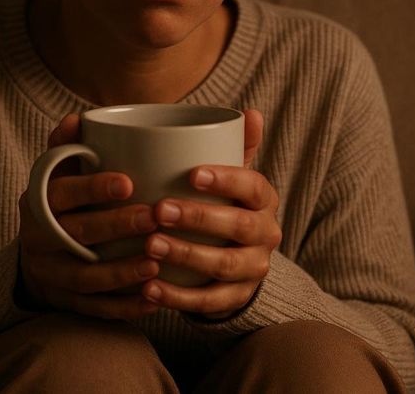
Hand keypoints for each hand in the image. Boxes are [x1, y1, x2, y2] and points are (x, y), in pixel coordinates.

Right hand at [17, 113, 160, 319]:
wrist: (36, 258)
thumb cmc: (61, 205)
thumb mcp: (57, 174)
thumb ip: (69, 147)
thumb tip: (78, 118)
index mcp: (37, 202)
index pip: (60, 193)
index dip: (91, 188)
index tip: (128, 182)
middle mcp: (38, 239)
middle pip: (76, 235)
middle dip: (116, 227)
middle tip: (155, 217)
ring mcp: (50, 274)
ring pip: (85, 277)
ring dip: (122, 272)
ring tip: (157, 263)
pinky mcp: (65, 302)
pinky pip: (95, 309)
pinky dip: (124, 307)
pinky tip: (154, 299)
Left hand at [140, 109, 279, 318]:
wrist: (236, 261)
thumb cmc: (223, 204)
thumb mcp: (230, 175)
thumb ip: (235, 146)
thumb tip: (250, 112)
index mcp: (263, 200)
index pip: (253, 187)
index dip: (227, 180)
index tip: (193, 173)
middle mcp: (266, 235)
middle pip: (239, 227)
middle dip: (198, 218)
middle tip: (159, 210)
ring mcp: (253, 270)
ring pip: (223, 266)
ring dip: (185, 256)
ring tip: (150, 246)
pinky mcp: (234, 299)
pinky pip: (209, 303)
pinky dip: (177, 299)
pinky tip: (148, 288)